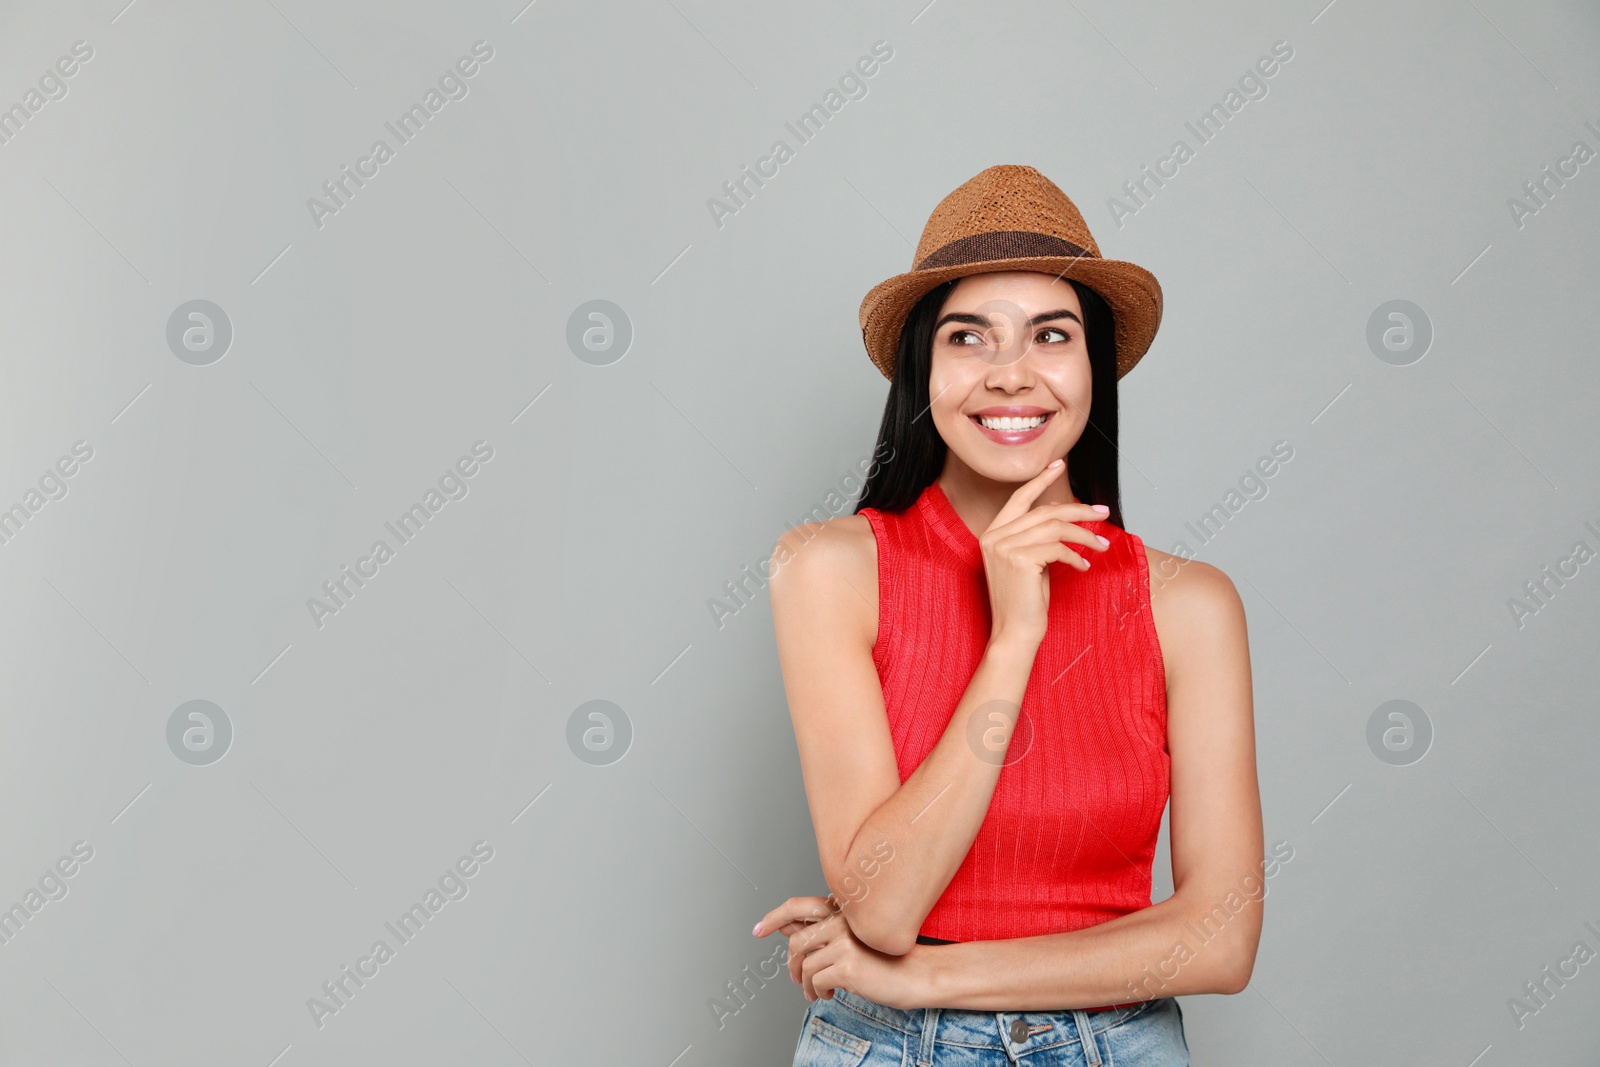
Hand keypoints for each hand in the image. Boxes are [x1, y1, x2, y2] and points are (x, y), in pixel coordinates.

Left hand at [754, 895, 930, 1009]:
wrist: (916, 974)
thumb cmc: (885, 958)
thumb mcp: (851, 941)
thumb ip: (821, 933)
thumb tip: (785, 927)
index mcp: (842, 911)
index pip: (797, 906)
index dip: (773, 917)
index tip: (757, 929)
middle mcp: (842, 921)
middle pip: (796, 942)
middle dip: (791, 965)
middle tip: (797, 978)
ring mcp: (844, 942)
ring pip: (805, 965)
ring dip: (806, 984)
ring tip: (816, 992)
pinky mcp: (847, 965)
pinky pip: (815, 981)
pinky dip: (817, 992)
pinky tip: (830, 995)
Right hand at [980, 458, 1109, 645]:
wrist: (1014, 634)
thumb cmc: (1025, 602)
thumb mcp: (1030, 562)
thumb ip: (1037, 537)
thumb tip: (1063, 515)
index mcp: (992, 534)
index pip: (1019, 498)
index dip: (1041, 480)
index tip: (1059, 465)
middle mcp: (994, 537)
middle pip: (1044, 511)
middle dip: (1078, 510)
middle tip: (1102, 512)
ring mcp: (1004, 547)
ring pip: (1054, 527)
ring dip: (1084, 535)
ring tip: (1102, 545)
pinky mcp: (1019, 560)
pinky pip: (1058, 548)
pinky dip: (1076, 555)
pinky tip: (1084, 566)